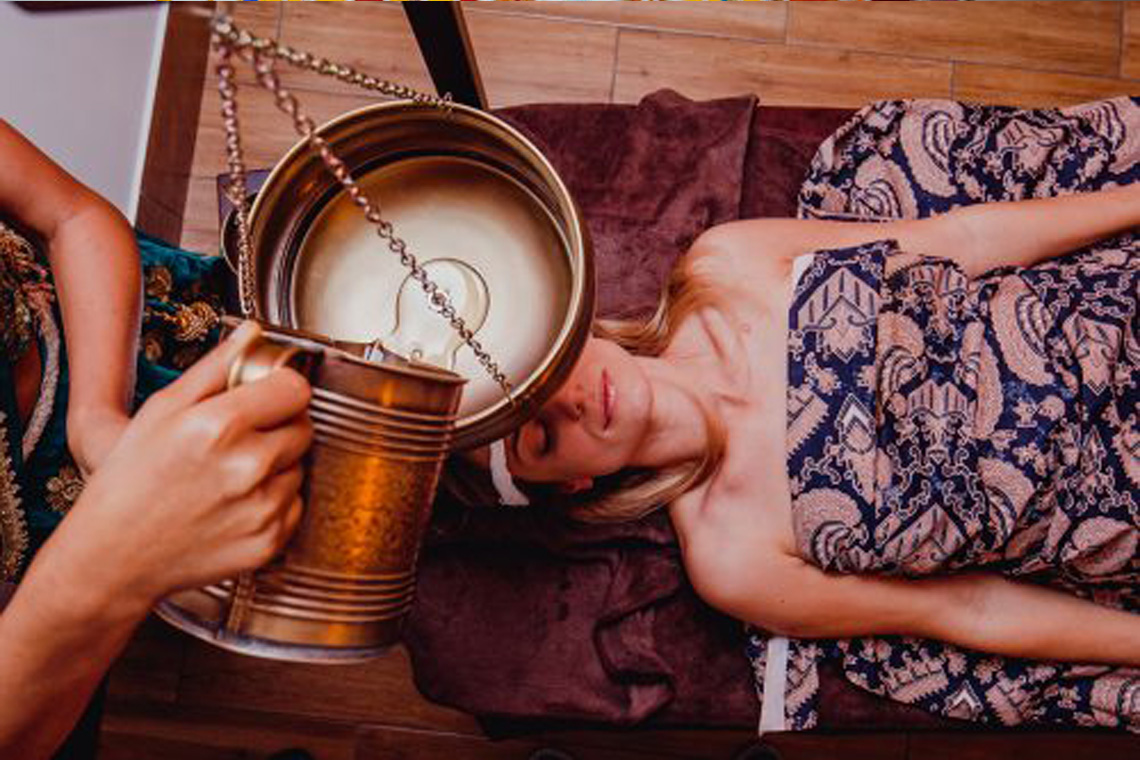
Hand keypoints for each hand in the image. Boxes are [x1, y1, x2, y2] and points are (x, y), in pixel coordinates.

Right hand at [38, 321, 312, 619]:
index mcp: (220, 425)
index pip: (296, 389)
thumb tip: (253, 332)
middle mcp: (248, 467)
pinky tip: (236, 503)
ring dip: (277, 466)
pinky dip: (274, 502)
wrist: (113, 556)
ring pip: (299, 467)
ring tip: (232, 475)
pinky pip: (294, 506)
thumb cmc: (130, 480)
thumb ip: (216, 367)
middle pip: (304, 428)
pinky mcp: (270, 541)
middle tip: (242, 439)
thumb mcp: (163, 410)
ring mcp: (262, 508)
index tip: (269, 396)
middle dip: (280, 427)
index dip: (283, 389)